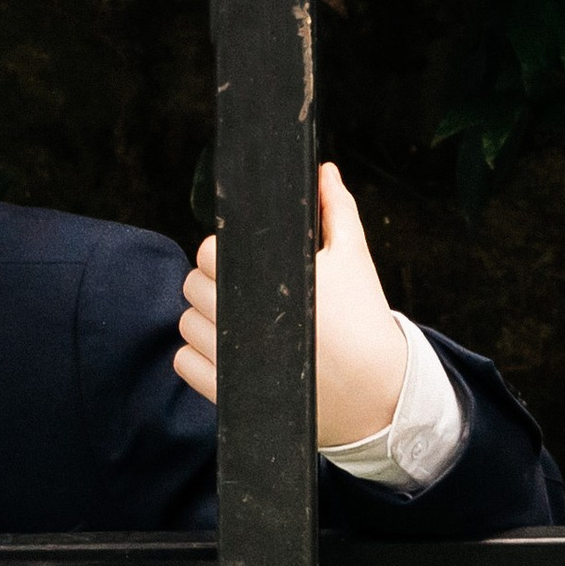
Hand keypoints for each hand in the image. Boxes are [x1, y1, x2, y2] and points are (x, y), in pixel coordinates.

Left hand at [174, 161, 410, 448]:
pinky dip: (196, 357)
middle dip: (212, 283)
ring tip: (237, 320)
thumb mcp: (354, 258)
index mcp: (274, 282)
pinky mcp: (230, 394)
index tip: (241, 259)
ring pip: (186, 324)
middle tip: (242, 290)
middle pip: (192, 286)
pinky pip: (184, 363)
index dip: (221, 253)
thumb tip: (323, 171)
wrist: (380, 394)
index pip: (211, 253)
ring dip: (203, 318)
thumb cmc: (364, 320)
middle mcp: (247, 321)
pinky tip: (227, 352)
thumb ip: (336, 209)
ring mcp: (236, 361)